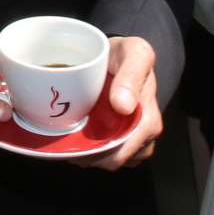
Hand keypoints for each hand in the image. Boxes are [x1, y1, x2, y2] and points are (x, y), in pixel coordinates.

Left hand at [82, 36, 162, 170]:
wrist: (121, 54)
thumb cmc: (127, 54)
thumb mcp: (134, 53)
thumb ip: (131, 74)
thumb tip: (123, 106)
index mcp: (148, 120)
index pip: (120, 154)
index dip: (95, 154)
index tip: (73, 141)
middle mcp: (144, 135)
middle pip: (112, 161)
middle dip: (87, 155)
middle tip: (65, 138)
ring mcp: (134, 139)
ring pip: (108, 161)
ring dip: (87, 153)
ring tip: (70, 135)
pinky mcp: (124, 138)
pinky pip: (107, 155)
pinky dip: (91, 149)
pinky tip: (79, 135)